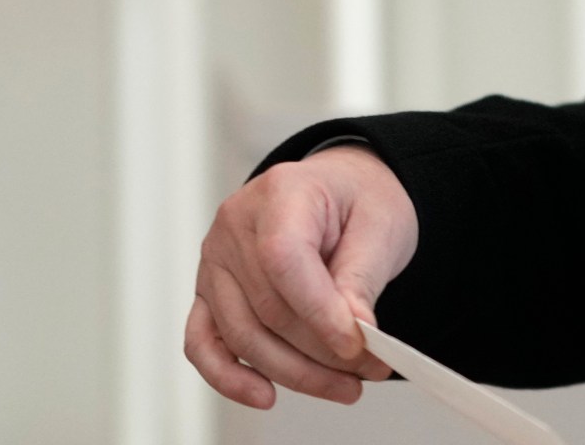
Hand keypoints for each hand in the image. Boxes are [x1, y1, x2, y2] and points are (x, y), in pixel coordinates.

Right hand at [185, 144, 418, 408]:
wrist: (339, 190)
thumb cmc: (357, 200)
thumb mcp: (380, 225)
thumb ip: (362, 277)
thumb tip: (352, 332)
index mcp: (281, 193)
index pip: (284, 259)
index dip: (318, 311)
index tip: (356, 346)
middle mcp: (236, 226)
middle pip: (267, 307)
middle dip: (321, 351)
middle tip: (370, 369)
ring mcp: (215, 261)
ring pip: (242, 334)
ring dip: (293, 372)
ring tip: (344, 386)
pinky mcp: (208, 293)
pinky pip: (203, 343)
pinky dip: (230, 376)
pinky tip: (265, 394)